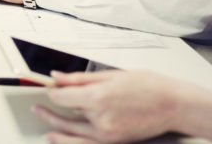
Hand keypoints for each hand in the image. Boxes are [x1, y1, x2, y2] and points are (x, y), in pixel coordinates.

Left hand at [34, 70, 211, 142]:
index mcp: (99, 97)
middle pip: (65, 116)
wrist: (174, 106)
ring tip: (45, 124)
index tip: (48, 86)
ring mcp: (108, 134)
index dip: (52, 92)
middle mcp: (101, 118)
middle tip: (36, 106)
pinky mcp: (115, 142)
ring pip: (74, 133)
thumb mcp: (112, 74)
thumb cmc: (148, 85)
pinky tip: (62, 137)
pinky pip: (87, 143)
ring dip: (56, 128)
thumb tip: (57, 77)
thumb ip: (80, 78)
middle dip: (48, 111)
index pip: (63, 97)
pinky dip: (72, 141)